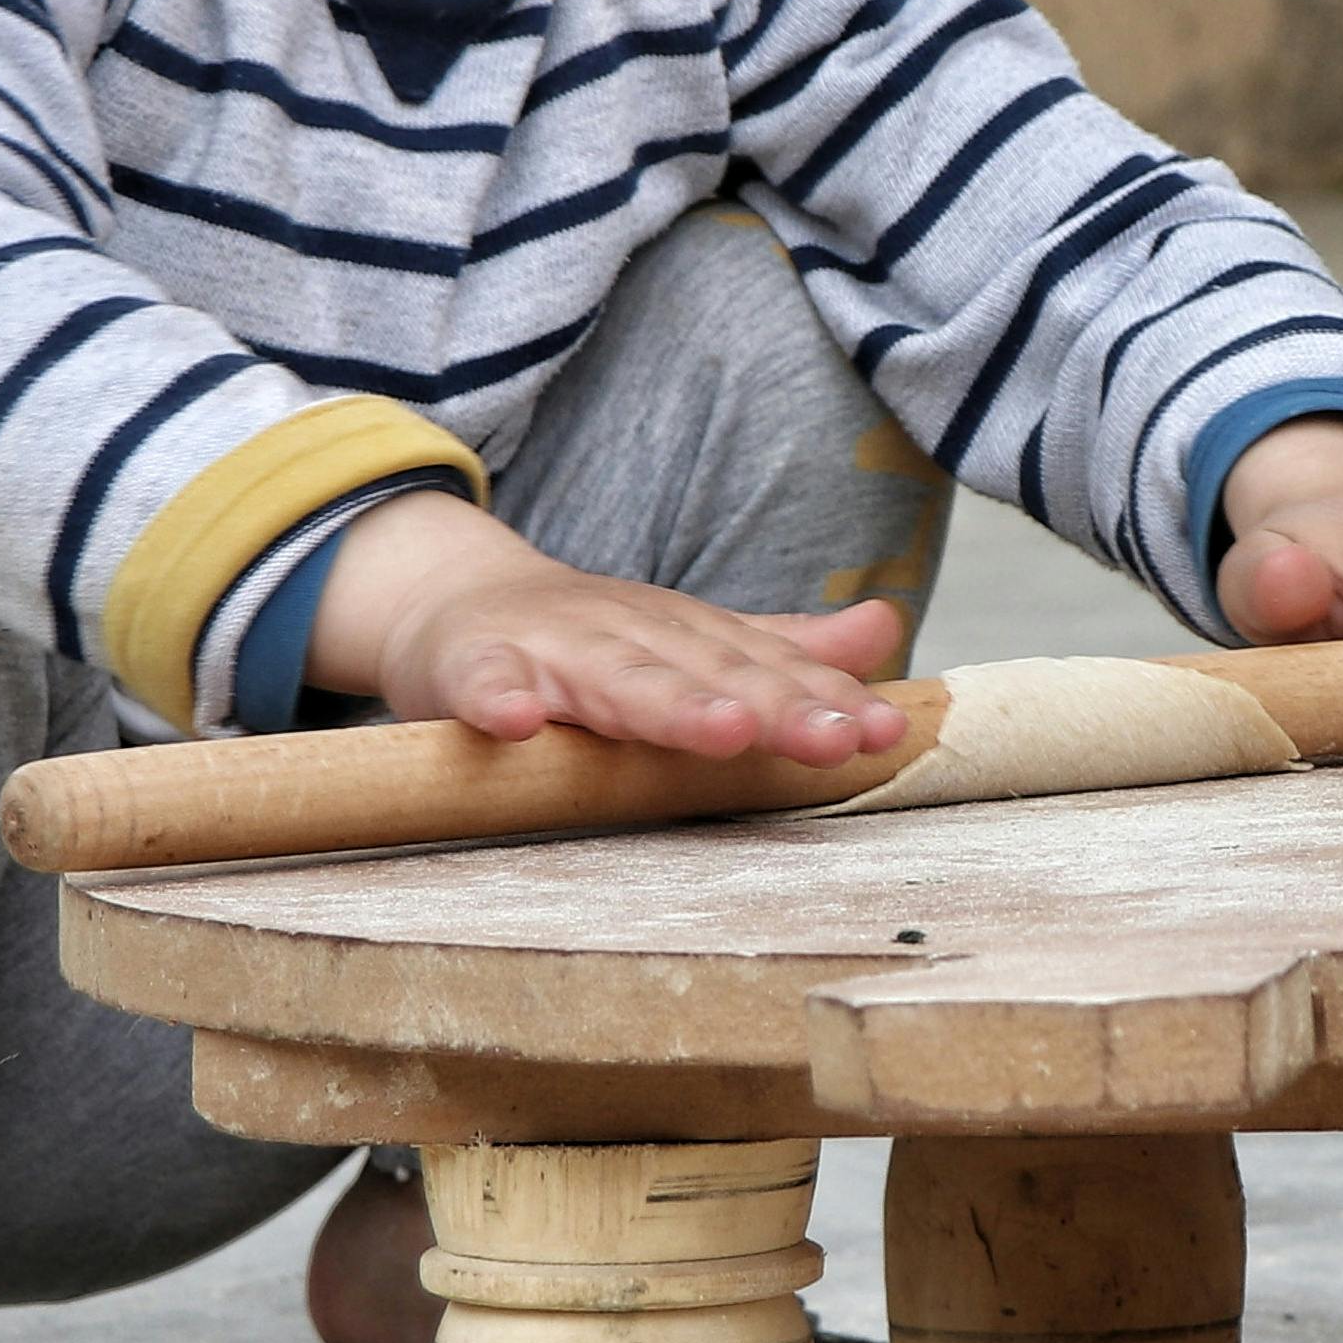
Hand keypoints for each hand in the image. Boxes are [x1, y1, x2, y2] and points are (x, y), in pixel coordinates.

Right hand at [303, 490, 909, 762]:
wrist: (454, 604)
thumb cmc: (589, 643)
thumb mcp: (692, 641)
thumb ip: (784, 648)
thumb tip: (884, 631)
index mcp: (688, 636)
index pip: (769, 669)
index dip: (828, 699)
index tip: (888, 731)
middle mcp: (631, 634)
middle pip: (709, 673)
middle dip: (775, 706)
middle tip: (833, 739)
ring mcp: (552, 649)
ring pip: (615, 679)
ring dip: (668, 704)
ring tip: (722, 730)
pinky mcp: (473, 666)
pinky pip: (485, 684)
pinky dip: (501, 702)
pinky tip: (520, 723)